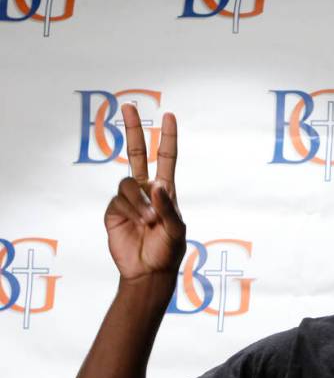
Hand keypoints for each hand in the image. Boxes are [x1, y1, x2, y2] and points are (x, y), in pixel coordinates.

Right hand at [103, 104, 185, 279]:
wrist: (147, 271)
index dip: (167, 138)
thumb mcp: (176, 230)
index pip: (166, 158)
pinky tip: (138, 224)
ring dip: (139, 201)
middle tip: (128, 106)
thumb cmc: (168, 251)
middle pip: (136, 153)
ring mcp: (129, 200)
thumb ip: (169, 208)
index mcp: (166, 191)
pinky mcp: (113, 210)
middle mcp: (146, 191)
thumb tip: (156, 185)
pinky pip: (119, 199)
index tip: (169, 117)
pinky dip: (131, 209)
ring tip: (149, 221)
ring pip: (128, 183)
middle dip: (133, 129)